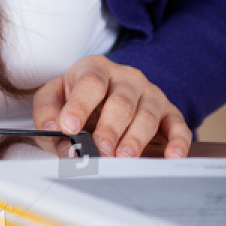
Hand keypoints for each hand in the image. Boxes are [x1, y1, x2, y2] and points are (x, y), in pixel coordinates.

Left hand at [33, 55, 190, 158]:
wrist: (107, 93)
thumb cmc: (79, 98)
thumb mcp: (55, 97)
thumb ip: (48, 112)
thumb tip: (52, 131)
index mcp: (95, 68)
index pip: (90, 83)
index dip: (79, 105)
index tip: (69, 127)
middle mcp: (125, 77)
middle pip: (121, 102)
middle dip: (110, 128)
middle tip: (101, 150)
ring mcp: (150, 93)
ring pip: (147, 114)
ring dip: (136, 138)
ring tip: (125, 157)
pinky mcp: (169, 111)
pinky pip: (177, 124)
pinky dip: (177, 141)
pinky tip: (172, 155)